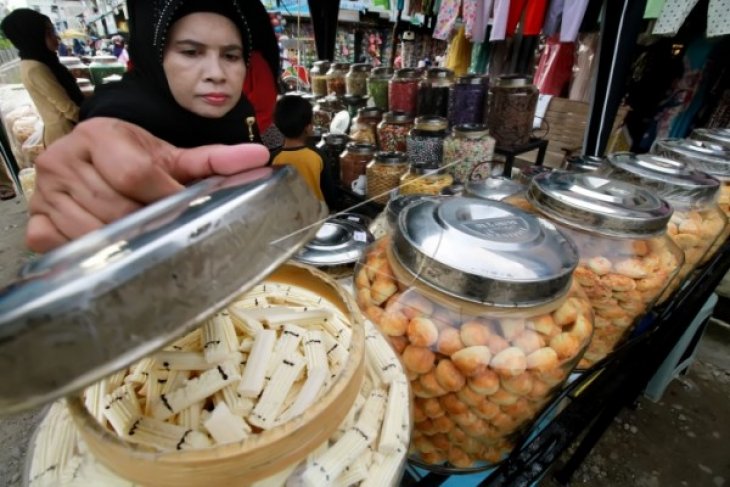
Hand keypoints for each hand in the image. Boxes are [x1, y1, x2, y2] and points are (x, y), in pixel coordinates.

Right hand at [27, 117, 269, 252]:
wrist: (93, 159)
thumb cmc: (133, 160)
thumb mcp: (171, 156)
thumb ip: (215, 160)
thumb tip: (258, 159)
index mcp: (100, 136)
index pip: (137, 173)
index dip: (166, 197)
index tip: (182, 209)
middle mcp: (65, 159)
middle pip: (117, 206)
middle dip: (148, 224)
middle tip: (164, 229)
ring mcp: (46, 191)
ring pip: (92, 232)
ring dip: (123, 243)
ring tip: (138, 238)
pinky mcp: (34, 220)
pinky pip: (60, 246)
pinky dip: (88, 254)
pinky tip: (107, 249)